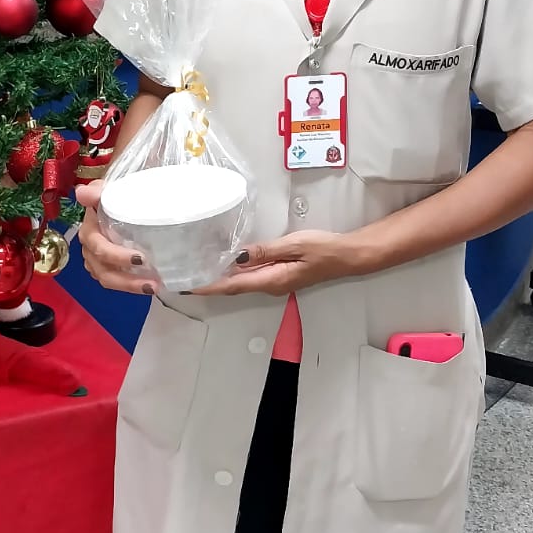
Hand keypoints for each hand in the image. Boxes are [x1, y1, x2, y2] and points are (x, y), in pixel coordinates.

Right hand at [76, 181, 154, 295]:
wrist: (119, 197)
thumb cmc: (114, 194)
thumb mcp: (109, 188)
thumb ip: (97, 191)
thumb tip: (82, 192)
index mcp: (90, 229)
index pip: (98, 247)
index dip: (116, 256)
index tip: (140, 259)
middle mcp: (90, 247)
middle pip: (103, 269)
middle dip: (126, 279)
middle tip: (152, 282)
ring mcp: (97, 259)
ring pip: (108, 279)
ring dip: (129, 286)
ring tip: (153, 287)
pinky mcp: (107, 265)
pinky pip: (115, 281)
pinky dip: (130, 285)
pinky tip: (148, 285)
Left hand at [192, 230, 357, 296]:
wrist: (348, 255)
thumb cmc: (324, 248)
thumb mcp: (293, 245)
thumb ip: (264, 251)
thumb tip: (236, 257)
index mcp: (271, 280)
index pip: (231, 286)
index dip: (207, 287)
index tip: (185, 285)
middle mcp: (269, 285)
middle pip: (232, 286)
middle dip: (207, 283)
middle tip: (183, 274)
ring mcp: (274, 281)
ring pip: (240, 281)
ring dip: (218, 278)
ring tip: (195, 267)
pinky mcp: (278, 274)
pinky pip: (250, 275)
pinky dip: (233, 272)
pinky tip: (224, 262)